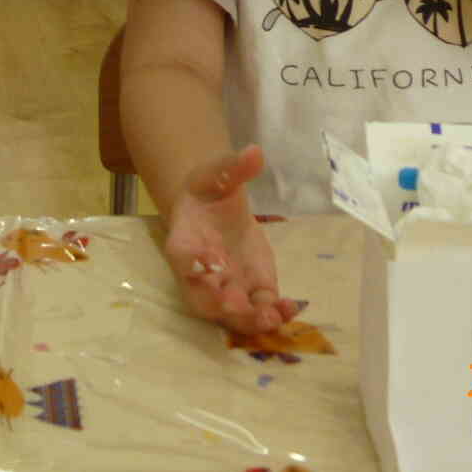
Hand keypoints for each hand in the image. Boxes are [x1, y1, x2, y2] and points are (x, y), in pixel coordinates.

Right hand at [164, 144, 298, 335]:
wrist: (217, 208)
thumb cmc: (208, 190)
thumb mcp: (217, 173)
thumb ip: (233, 167)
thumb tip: (254, 151)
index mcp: (184, 239)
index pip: (182, 255)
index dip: (194, 264)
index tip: (211, 263)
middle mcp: (200, 273)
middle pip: (202, 298)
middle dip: (220, 305)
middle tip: (238, 305)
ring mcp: (226, 287)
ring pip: (231, 314)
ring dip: (250, 320)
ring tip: (272, 318)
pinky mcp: (252, 290)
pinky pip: (259, 309)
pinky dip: (273, 313)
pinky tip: (289, 309)